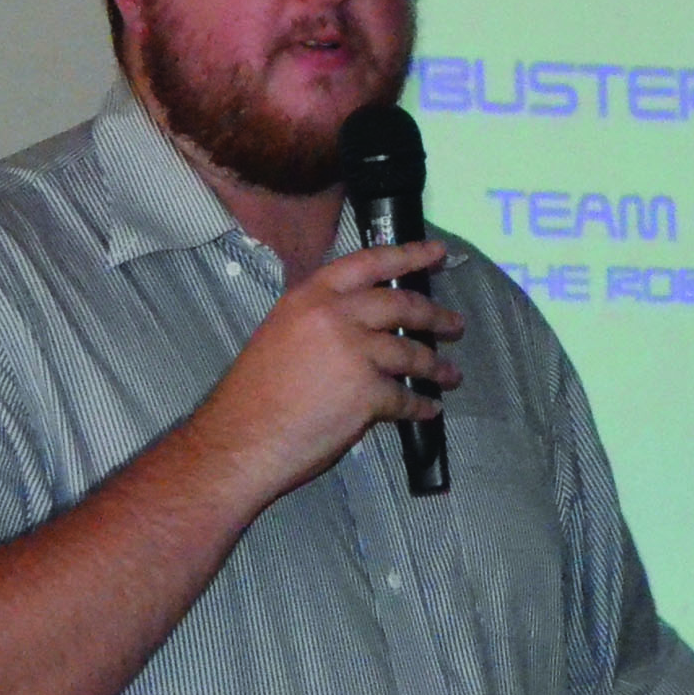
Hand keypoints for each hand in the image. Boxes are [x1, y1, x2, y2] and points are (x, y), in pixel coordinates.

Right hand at [193, 241, 463, 503]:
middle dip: (435, 316)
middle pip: (401, 305)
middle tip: (454, 324)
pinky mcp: (368, 392)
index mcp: (310, 297)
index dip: (408, 255)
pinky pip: (405, 397)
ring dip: (436, 365)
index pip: (368, 263)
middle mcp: (335, 316)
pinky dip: (421, 405)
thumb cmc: (254, 394)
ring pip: (411, 353)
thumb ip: (322, 321)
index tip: (436, 253)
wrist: (238, 441)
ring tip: (450, 374)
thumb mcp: (283, 335)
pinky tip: (428, 409)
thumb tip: (361, 325)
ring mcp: (355, 353)